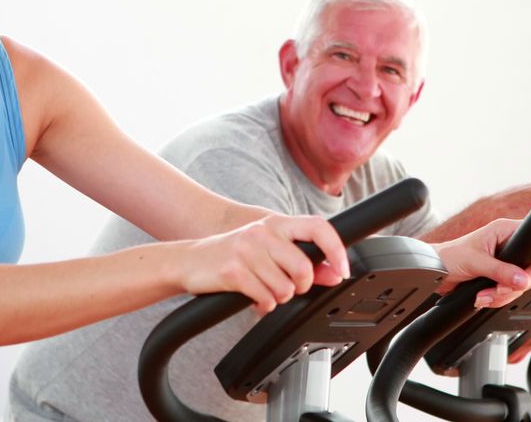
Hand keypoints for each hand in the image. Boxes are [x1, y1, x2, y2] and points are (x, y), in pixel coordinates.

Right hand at [178, 214, 349, 312]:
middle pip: (303, 268)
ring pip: (285, 288)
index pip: (318, 227)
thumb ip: (301, 260)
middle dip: (299, 287)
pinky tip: (253, 298)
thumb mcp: (267, 250)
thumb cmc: (232, 255)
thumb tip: (334, 273)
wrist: (188, 260)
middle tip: (287, 288)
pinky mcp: (233, 271)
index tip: (342, 269)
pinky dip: (263, 306)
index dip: (336, 249)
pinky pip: (265, 299)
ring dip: (278, 298)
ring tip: (264, 290)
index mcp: (275, 224)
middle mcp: (262, 232)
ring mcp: (246, 250)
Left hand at [434, 219, 530, 307]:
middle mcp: (508, 244)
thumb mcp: (476, 262)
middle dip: (515, 284)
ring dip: (503, 294)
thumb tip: (523, 279)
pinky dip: (498, 298)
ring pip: (521, 284)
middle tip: (499, 288)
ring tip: (484, 294)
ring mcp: (506, 262)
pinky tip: (483, 296)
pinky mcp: (500, 276)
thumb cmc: (448, 257)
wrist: (435, 272)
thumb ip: (501, 271)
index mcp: (504, 231)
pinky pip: (511, 291)